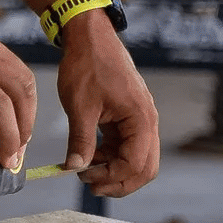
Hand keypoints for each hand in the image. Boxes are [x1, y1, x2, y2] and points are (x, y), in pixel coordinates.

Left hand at [56, 10, 158, 195]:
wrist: (89, 38)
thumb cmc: (87, 66)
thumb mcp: (80, 106)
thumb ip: (81, 140)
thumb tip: (75, 168)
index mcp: (142, 119)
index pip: (136, 164)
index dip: (112, 178)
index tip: (85, 179)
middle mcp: (147, 122)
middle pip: (144, 167)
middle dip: (119, 181)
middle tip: (89, 185)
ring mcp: (139, 120)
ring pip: (135, 158)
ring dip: (113, 169)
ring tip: (84, 171)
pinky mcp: (128, 117)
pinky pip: (125, 145)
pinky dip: (109, 155)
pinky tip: (88, 156)